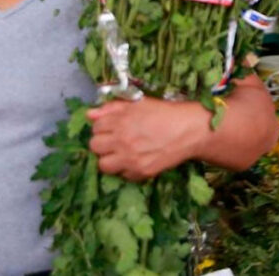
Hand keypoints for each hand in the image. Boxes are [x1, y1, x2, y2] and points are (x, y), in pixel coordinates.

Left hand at [86, 97, 208, 181]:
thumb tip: (89, 115)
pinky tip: (135, 161)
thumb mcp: (136, 103)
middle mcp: (122, 140)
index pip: (95, 128)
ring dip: (109, 159)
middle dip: (101, 143)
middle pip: (94, 146)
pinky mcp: (141, 172)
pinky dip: (126, 170)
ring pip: (103, 165)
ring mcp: (131, 158)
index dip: (102, 127)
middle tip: (113, 142)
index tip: (110, 128)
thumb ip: (111, 108)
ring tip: (120, 154)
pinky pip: (123, 176)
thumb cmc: (163, 114)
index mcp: (119, 121)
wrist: (188, 130)